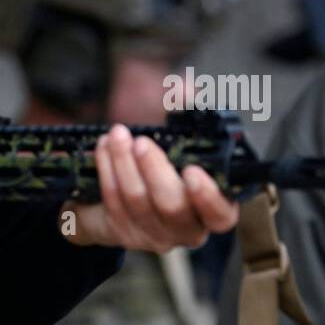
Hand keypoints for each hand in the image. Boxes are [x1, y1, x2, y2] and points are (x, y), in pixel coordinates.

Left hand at [65, 123, 239, 250]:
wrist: (120, 199)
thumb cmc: (162, 169)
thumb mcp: (179, 142)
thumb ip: (187, 115)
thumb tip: (184, 89)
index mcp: (211, 210)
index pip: (221, 214)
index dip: (208, 196)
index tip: (192, 171)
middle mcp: (186, 229)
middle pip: (172, 206)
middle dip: (154, 170)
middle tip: (141, 143)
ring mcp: (155, 236)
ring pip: (138, 202)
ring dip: (124, 164)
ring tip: (117, 136)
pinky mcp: (125, 234)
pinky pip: (114, 201)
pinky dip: (107, 171)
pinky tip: (104, 148)